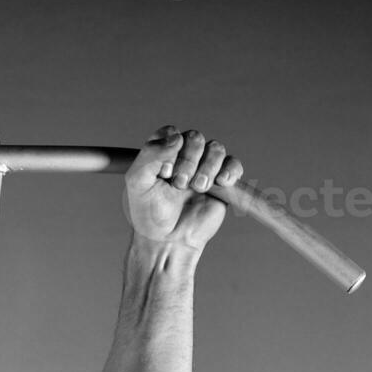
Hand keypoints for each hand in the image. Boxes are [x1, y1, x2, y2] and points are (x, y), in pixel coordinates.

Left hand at [124, 125, 243, 251]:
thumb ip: (150, 155)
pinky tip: (220, 183)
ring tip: (196, 188)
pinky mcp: (222, 182)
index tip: (163, 172)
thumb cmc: (149, 213)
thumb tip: (177, 137)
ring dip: (207, 167)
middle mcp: (183, 157)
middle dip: (188, 160)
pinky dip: (229, 170)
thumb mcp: (138, 182)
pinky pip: (233, 164)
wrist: (169, 240)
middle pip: (195, 137)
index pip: (170, 132)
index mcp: (161, 154)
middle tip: (178, 184)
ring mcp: (204, 168)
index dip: (169, 147)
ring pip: (216, 148)